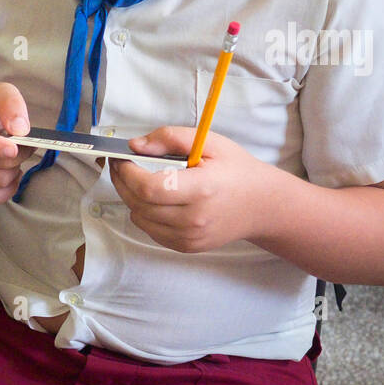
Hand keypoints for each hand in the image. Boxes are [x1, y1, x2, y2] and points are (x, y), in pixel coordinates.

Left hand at [108, 126, 275, 252]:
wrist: (262, 205)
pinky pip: (151, 231)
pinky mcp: (187, 246)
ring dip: (132, 199)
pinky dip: (145, 214)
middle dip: (122, 182)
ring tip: (138, 181)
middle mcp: (194, 219)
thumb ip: (171, 138)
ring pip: (140, 219)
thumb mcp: (210, 142)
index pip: (149, 187)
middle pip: (139, 204)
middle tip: (121, 166)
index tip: (121, 159)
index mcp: (201, 190)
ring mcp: (190, 237)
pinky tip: (155, 199)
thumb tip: (136, 145)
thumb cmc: (237, 171)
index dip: (127, 173)